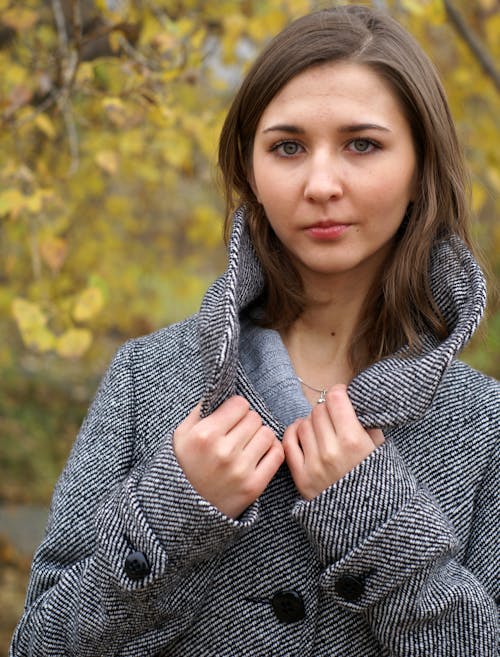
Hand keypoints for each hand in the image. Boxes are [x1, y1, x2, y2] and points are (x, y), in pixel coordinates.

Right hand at [173, 396, 283, 518]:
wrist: (184, 512)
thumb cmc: (183, 467)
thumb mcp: (181, 435)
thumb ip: (201, 410)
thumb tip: (222, 390)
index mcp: (204, 435)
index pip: (239, 404)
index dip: (235, 409)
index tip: (230, 418)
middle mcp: (224, 451)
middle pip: (254, 418)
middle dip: (246, 422)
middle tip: (237, 433)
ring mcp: (240, 470)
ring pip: (267, 433)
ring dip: (258, 436)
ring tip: (246, 444)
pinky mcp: (253, 486)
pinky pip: (277, 454)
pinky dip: (271, 451)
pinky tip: (258, 454)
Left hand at [282, 384, 383, 499]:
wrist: (370, 523)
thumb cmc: (379, 483)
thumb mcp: (381, 450)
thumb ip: (367, 425)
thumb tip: (353, 403)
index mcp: (354, 441)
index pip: (335, 399)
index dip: (338, 392)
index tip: (342, 395)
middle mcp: (331, 451)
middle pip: (318, 410)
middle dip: (327, 409)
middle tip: (334, 416)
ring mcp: (313, 465)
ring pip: (303, 423)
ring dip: (312, 422)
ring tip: (323, 429)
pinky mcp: (301, 478)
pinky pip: (288, 442)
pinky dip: (294, 432)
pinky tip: (303, 432)